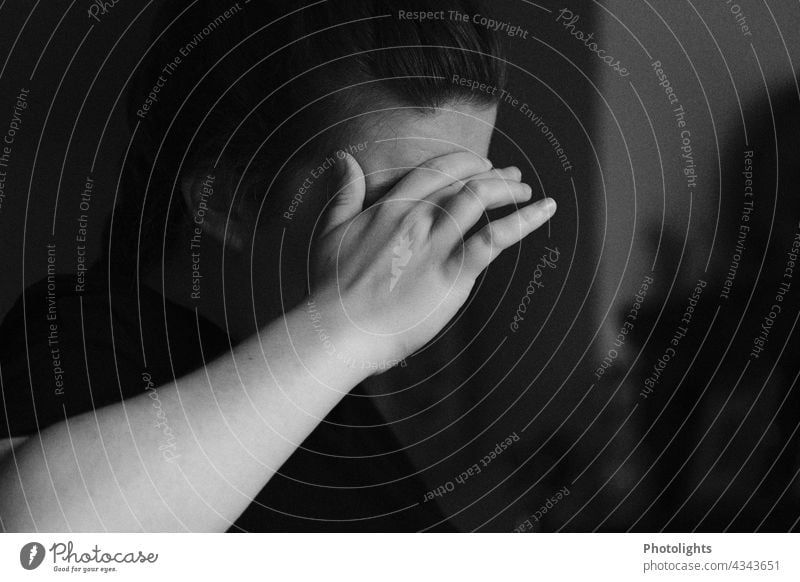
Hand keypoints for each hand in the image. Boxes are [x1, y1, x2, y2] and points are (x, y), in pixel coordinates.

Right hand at [307, 151, 555, 368]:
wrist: (341, 330)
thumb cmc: (332, 288)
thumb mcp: (331, 232)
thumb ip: (343, 194)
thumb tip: (345, 160)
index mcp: (391, 206)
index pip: (436, 169)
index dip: (463, 162)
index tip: (480, 165)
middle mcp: (416, 218)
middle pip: (464, 180)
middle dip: (493, 174)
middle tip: (512, 178)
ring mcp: (435, 244)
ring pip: (480, 199)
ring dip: (509, 190)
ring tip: (527, 193)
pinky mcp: (452, 273)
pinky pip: (494, 239)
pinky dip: (524, 221)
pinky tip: (545, 210)